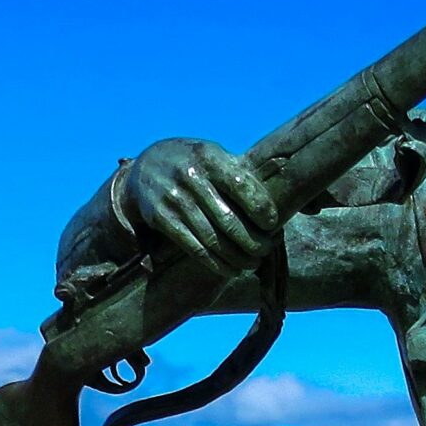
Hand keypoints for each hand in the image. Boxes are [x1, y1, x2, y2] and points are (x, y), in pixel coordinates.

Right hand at [129, 138, 279, 275]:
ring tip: (253, 263)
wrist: (144, 167)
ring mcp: (173, 199)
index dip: (262, 209)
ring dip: (238, 257)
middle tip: (266, 250)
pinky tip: (232, 269)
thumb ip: (239, 174)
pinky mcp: (162, 219)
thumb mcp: (213, 156)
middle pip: (229, 220)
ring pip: (213, 240)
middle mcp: (189, 177)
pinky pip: (195, 249)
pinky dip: (217, 264)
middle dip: (253, 241)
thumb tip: (281, 198)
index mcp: (208, 157)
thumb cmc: (193, 164)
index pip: (242, 186)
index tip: (274, 225)